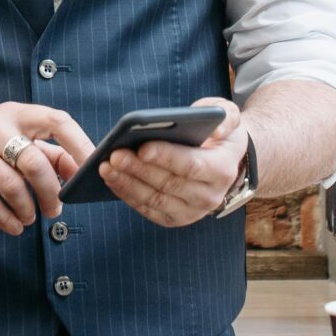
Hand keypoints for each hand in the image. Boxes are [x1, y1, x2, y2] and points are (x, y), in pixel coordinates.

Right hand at [0, 103, 92, 235]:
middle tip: (55, 210)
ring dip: (27, 210)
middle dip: (51, 193)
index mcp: (15, 113)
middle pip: (35, 162)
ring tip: (30, 218)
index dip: (79, 145)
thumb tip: (81, 172)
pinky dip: (7, 220)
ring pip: (12, 186)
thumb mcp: (12, 138)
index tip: (93, 170)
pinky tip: (14, 226)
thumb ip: (47, 153)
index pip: (57, 121)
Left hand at [105, 97, 247, 227]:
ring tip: (105, 167)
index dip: (166, 157)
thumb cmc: (219, 133)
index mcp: (223, 170)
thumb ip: (226, 116)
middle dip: (138, 169)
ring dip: (127, 184)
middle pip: (168, 184)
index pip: (192, 166)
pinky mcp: (175, 218)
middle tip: (114, 155)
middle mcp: (210, 196)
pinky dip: (128, 195)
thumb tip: (215, 129)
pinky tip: (112, 180)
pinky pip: (148, 210)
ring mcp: (192, 211)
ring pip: (155, 199)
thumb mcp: (230, 117)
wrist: (222, 161)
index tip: (142, 147)